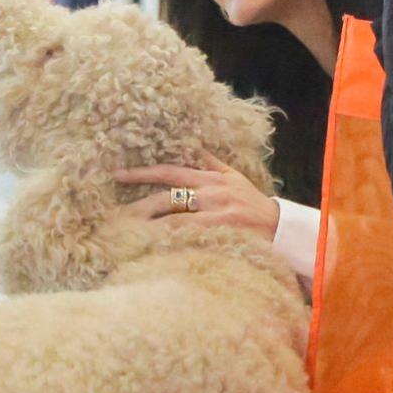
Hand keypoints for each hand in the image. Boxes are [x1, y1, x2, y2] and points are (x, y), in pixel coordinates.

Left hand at [113, 152, 279, 240]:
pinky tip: (152, 245)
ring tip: (127, 232)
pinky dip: (170, 239)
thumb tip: (191, 147)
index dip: (143, 172)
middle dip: (138, 204)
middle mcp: (210, 192)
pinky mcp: (222, 229)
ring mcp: (215, 211)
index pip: (170, 171)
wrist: (279, 226)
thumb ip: (210, 163)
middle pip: (166, 195)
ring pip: (174, 217)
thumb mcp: (233, 177)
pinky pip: (190, 234)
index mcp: (209, 178)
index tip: (118, 174)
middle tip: (114, 213)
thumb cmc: (251, 202)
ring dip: (149, 225)